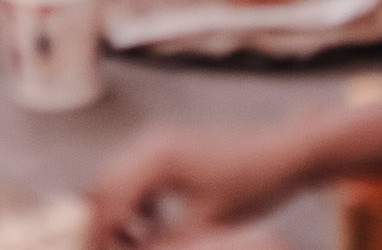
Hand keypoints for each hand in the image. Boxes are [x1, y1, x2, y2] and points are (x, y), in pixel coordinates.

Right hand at [85, 124, 305, 248]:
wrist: (284, 155)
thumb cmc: (249, 189)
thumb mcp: (203, 228)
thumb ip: (160, 248)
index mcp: (157, 159)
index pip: (108, 203)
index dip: (96, 239)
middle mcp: (152, 143)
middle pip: (104, 189)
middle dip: (99, 228)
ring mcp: (160, 144)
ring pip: (118, 184)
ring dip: (114, 217)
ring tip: (126, 249)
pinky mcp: (170, 152)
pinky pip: (136, 180)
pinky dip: (132, 206)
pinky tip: (145, 231)